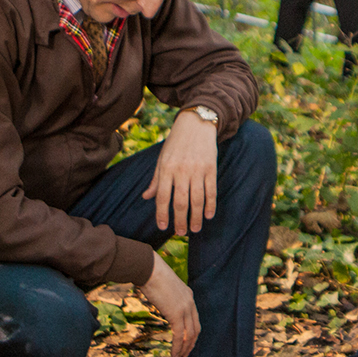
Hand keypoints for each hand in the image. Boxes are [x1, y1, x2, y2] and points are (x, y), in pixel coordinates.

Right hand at [141, 252, 199, 356]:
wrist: (149, 269)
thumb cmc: (151, 274)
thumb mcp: (164, 286)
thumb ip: (167, 296)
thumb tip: (160, 300)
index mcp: (188, 295)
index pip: (194, 318)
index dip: (192, 332)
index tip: (187, 340)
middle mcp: (190, 302)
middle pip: (195, 328)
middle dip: (191, 343)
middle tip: (186, 353)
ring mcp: (184, 308)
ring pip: (189, 334)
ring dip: (185, 348)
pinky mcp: (176, 314)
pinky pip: (180, 335)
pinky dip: (178, 347)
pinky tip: (174, 354)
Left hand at [142, 109, 218, 235]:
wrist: (196, 124)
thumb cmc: (176, 143)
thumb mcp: (162, 158)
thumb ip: (156, 180)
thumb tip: (146, 197)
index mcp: (166, 169)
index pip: (163, 196)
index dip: (162, 213)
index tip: (163, 226)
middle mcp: (182, 171)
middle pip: (181, 202)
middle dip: (180, 220)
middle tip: (181, 232)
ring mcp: (197, 170)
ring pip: (197, 199)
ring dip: (196, 217)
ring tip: (195, 229)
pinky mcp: (211, 168)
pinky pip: (211, 191)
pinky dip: (210, 205)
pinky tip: (208, 215)